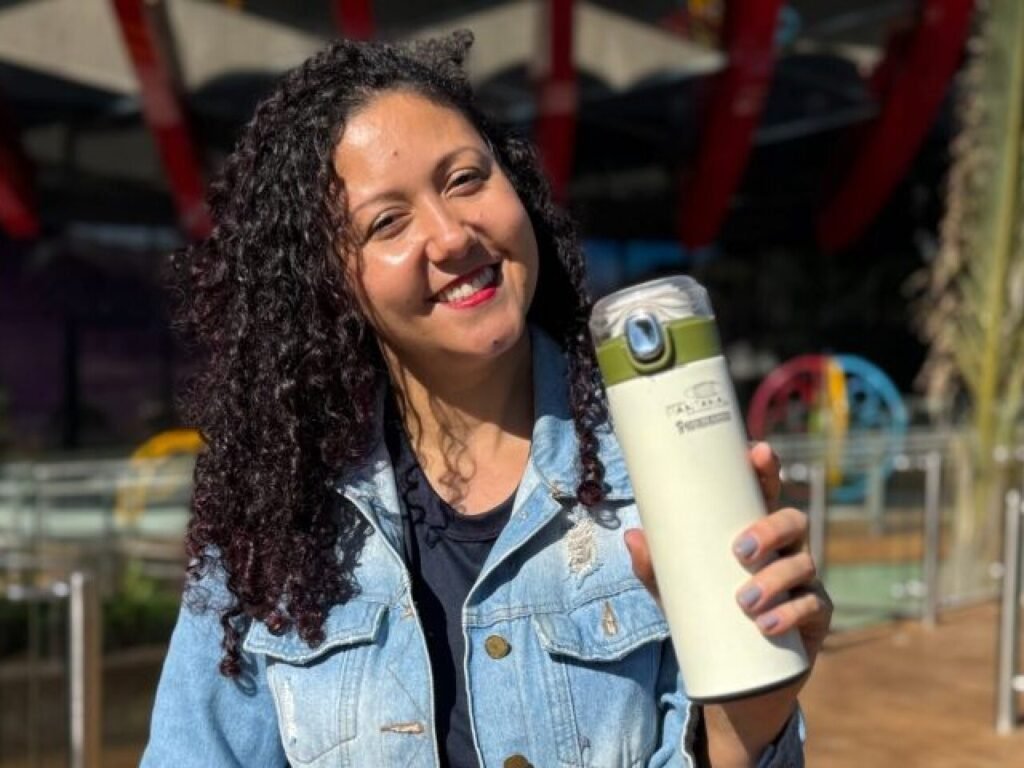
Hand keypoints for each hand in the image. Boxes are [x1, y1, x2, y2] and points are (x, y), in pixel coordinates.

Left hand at [624, 441, 832, 662]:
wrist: (736, 674)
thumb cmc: (707, 613)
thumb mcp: (674, 590)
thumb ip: (653, 566)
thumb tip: (633, 536)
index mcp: (755, 530)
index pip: (765, 492)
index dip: (767, 468)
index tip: (758, 452)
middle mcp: (786, 548)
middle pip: (794, 520)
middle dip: (771, 528)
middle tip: (740, 550)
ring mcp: (804, 581)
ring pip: (804, 564)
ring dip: (775, 579)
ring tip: (744, 602)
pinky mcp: (815, 616)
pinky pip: (813, 607)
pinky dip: (790, 614)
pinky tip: (767, 625)